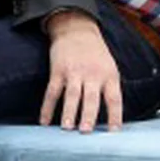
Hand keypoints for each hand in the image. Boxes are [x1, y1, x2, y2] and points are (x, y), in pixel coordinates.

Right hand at [39, 11, 122, 132]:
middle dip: (88, 115)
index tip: (114, 132)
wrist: (76, 29)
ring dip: (68, 112)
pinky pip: (52, 92)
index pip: (114, 98)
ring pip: (71, 95)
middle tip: (85, 131)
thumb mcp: (109, 67)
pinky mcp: (58, 71)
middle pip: (91, 97)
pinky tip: (44, 121)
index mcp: (109, 75)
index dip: (115, 115)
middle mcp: (93, 74)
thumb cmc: (96, 54)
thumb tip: (110, 119)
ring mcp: (74, 72)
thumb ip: (109, 89)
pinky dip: (47, 107)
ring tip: (66, 128)